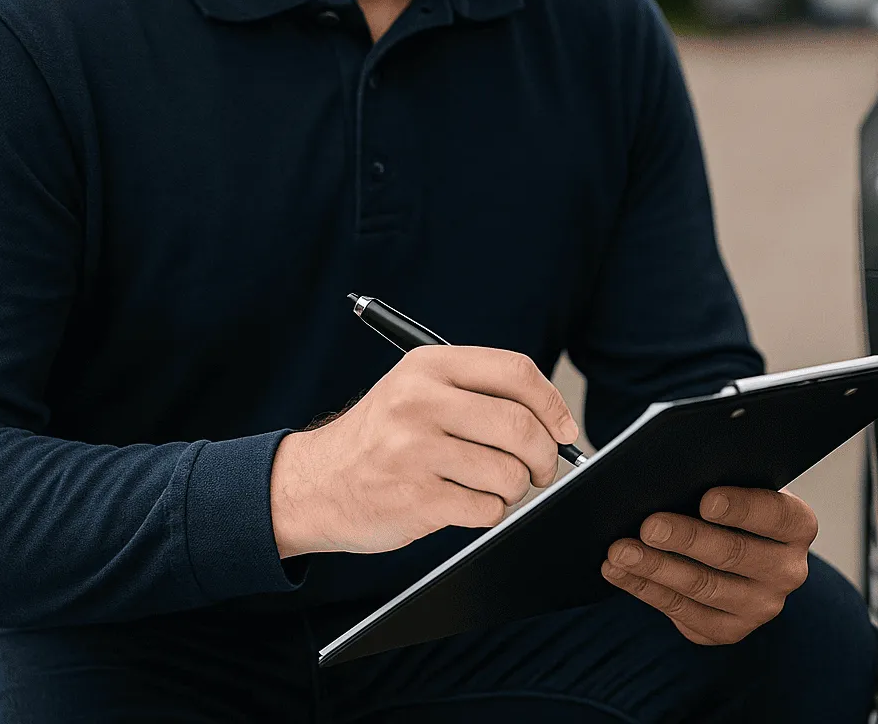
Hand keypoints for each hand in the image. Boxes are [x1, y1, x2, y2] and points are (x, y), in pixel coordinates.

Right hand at [269, 346, 580, 558]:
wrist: (312, 485)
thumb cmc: (381, 439)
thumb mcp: (418, 391)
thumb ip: (480, 394)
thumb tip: (557, 422)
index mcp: (429, 366)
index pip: (516, 372)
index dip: (553, 404)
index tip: (565, 429)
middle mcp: (420, 402)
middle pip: (521, 426)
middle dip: (545, 456)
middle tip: (543, 469)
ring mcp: (415, 451)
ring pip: (510, 472)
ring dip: (516, 488)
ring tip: (495, 487)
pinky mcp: (416, 498)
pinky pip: (487, 507)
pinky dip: (491, 511)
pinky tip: (467, 502)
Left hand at [601, 486, 818, 644]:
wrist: (739, 551)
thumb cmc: (732, 507)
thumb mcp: (739, 486)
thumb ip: (720, 479)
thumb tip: (673, 476)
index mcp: (798, 526)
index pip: (774, 514)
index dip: (740, 508)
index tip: (705, 500)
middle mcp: (788, 570)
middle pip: (733, 554)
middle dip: (686, 539)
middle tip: (648, 525)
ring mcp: (761, 606)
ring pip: (703, 587)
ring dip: (655, 568)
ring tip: (621, 550)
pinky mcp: (729, 630)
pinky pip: (682, 611)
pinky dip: (645, 589)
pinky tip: (619, 572)